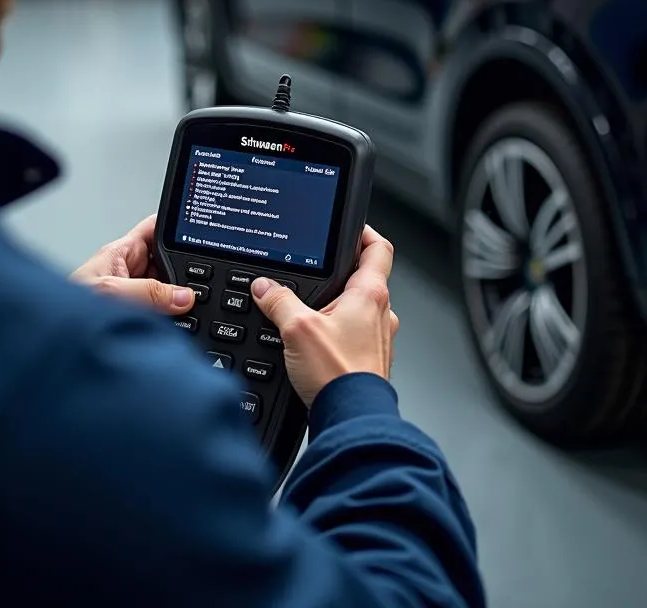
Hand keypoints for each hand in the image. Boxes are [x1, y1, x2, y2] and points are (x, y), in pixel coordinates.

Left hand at [71, 215, 194, 315]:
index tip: (201, 227)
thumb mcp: (110, 293)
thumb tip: (183, 295)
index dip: (177, 226)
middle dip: (184, 272)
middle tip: (198, 284)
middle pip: (168, 264)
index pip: (155, 229)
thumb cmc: (61, 309)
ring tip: (186, 308)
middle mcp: (126, 273)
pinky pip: (161, 315)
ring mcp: (130, 296)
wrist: (44, 345)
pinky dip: (171, 321)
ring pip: (165, 292)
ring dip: (176, 299)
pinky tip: (176, 327)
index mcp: (119, 254)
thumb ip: (148, 292)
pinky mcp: (132, 318)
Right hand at [252, 226, 399, 407]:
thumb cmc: (336, 374)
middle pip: (368, 278)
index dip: (364, 233)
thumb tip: (264, 288)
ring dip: (341, 307)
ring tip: (313, 312)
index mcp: (370, 294)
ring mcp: (380, 338)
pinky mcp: (371, 360)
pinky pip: (358, 335)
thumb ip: (279, 302)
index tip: (350, 228)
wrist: (351, 418)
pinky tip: (319, 343)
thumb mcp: (296, 329)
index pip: (378, 248)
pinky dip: (341, 333)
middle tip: (320, 272)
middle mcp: (382, 313)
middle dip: (343, 274)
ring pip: (362, 309)